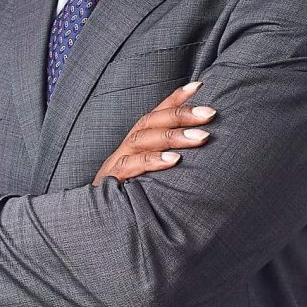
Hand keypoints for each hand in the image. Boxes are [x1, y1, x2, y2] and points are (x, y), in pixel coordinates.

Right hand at [92, 80, 216, 185]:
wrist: (96, 221)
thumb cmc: (132, 196)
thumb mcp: (152, 175)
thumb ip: (170, 160)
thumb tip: (204, 147)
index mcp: (137, 142)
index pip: (157, 113)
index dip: (176, 98)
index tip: (200, 85)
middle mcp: (127, 147)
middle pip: (152, 121)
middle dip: (182, 114)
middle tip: (210, 113)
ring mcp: (117, 162)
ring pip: (143, 139)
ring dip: (174, 136)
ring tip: (201, 136)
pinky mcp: (111, 180)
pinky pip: (131, 166)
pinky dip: (153, 161)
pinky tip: (174, 160)